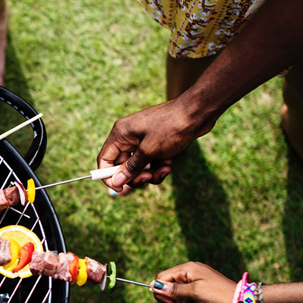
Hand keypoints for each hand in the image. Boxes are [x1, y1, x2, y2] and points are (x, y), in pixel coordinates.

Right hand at [97, 96, 213, 191]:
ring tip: (164, 170)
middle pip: (121, 165)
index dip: (108, 176)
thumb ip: (131, 168)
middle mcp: (128, 136)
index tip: (119, 188)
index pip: (105, 159)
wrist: (197, 113)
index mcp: (120, 134)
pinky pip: (149, 161)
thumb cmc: (171, 128)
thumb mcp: (149, 151)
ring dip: (150, 173)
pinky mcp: (153, 143)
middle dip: (135, 175)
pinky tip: (169, 164)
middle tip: (148, 178)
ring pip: (137, 166)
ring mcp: (141, 139)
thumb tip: (116, 182)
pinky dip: (157, 166)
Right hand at [152, 261, 236, 302]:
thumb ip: (174, 290)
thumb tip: (154, 286)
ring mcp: (195, 278)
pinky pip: (186, 295)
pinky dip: (190, 302)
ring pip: (177, 292)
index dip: (161, 291)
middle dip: (174, 297)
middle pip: (168, 285)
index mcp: (187, 268)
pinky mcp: (199, 287)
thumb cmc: (218, 295)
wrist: (241, 301)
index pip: (162, 277)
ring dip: (183, 301)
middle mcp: (189, 271)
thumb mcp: (194, 293)